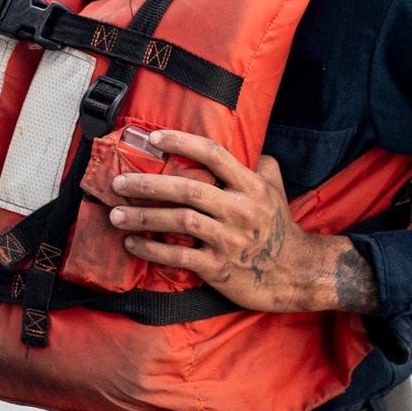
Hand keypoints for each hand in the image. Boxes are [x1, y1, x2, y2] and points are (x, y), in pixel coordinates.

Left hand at [109, 130, 380, 314]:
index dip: (183, 142)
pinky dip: (152, 249)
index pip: (214, 155)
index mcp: (251, 186)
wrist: (295, 272)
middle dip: (148, 184)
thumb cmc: (279, 226)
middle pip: (188, 189)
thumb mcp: (275, 187)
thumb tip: (240, 144)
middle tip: (118, 182)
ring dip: (143, 217)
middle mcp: (239, 209)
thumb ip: (258, 163)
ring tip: (115, 215)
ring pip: (179, 222)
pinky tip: (132, 244)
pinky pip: (179, 257)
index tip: (154, 138)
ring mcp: (229, 239)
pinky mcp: (219, 268)